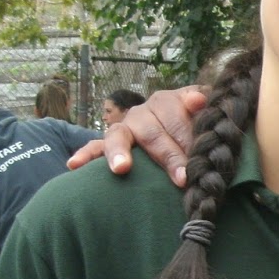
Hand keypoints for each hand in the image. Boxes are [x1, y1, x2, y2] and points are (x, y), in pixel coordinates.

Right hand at [67, 86, 206, 187]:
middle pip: (151, 131)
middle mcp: (143, 112)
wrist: (181, 129)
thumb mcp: (205, 112)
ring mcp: (124, 127)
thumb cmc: (197, 125)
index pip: (176, 116)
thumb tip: (199, 100)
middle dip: (167, 155)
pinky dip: (85, 154)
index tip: (198, 160)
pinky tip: (74, 164)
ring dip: (119, 152)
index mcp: (167, 101)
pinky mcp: (110, 143)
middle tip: (181, 178)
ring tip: (122, 169)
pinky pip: (94, 146)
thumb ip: (203, 103)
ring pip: (118, 135)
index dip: (187, 138)